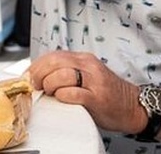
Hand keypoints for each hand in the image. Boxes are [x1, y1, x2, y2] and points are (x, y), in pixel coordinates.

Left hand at [29, 50, 143, 133]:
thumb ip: (67, 73)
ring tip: (50, 93)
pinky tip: (62, 98)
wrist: (132, 105)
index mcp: (84, 59)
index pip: (53, 55)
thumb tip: (40, 77)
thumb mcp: (87, 76)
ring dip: (50, 85)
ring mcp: (94, 81)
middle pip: (55, 61)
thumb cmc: (107, 93)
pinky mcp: (97, 98)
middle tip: (35, 86)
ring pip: (62, 74)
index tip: (28, 76)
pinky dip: (63, 96)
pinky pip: (74, 93)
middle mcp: (88, 66)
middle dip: (38, 74)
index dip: (36, 65)